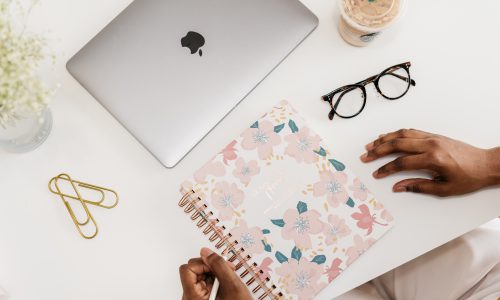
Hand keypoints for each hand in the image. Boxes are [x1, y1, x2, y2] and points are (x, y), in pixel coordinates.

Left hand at [179, 248, 251, 299]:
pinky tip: (224, 284)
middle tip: (226, 270)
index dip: (202, 264)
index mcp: (194, 298)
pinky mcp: (200, 297)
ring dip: (214, 272)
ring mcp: (195, 298)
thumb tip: (205, 252)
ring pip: (199, 273)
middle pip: (192, 270)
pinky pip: (203, 281)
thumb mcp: (232, 285)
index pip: (187, 269)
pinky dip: (214, 278)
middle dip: (211, 267)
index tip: (216, 266)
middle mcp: (190, 298)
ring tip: (227, 280)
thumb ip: (219, 266)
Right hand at [361, 129, 499, 196]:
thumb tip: (398, 187)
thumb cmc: (469, 178)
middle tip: (365, 155)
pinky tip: (389, 137)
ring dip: (385, 139)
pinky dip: (397, 134)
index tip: (377, 173)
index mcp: (433, 159)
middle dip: (378, 150)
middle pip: (397, 144)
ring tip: (371, 144)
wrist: (486, 164)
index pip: (401, 163)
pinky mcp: (434, 135)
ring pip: (402, 134)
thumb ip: (418, 186)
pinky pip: (411, 132)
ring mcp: (432, 137)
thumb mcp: (444, 188)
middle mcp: (430, 144)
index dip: (386, 169)